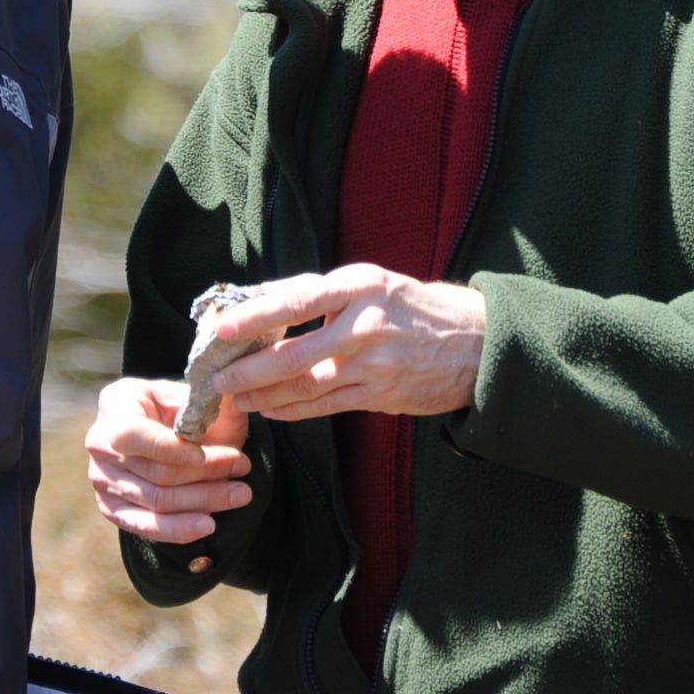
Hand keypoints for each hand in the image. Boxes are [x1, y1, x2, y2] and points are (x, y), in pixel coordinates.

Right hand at [86, 376, 252, 545]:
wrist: (162, 431)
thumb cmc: (178, 408)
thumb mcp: (191, 394)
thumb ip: (208, 397)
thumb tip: (232, 396)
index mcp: (114, 405)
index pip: (135, 434)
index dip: (171, 449)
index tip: (210, 454)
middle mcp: (100, 443)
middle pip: (154, 471)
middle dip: (205, 473)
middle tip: (243, 467)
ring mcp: (102, 479)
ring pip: (156, 500)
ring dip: (202, 501)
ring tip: (240, 494)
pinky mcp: (111, 507)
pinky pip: (144, 525)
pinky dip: (177, 529)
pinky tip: (207, 525)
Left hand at [204, 266, 485, 423]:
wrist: (474, 342)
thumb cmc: (411, 308)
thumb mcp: (372, 284)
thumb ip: (323, 294)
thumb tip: (260, 301)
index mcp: (361, 285)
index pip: (299, 299)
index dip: (257, 315)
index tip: (223, 329)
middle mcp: (367, 324)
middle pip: (296, 354)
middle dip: (251, 371)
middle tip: (219, 379)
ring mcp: (375, 365)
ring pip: (307, 386)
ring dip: (265, 395)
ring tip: (236, 398)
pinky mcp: (380, 395)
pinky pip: (326, 406)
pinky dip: (293, 410)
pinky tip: (270, 410)